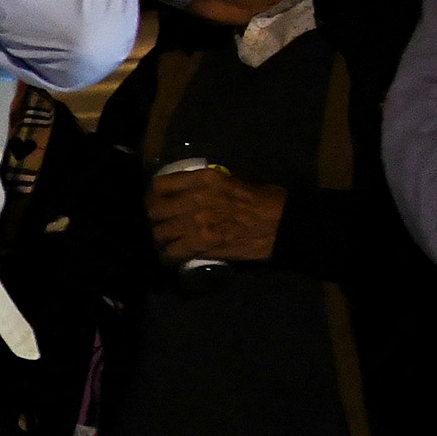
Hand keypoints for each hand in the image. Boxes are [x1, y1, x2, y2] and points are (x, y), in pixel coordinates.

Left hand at [147, 167, 286, 267]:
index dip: (154, 195)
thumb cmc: (264, 200)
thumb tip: (190, 191)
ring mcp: (196, 223)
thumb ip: (208, 185)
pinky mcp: (202, 245)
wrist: (281, 224)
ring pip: (160, 233)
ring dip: (161, 238)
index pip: (161, 184)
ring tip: (166, 241)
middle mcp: (195, 199)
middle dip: (156, 218)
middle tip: (161, 223)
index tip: (157, 201)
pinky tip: (172, 257)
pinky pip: (173, 252)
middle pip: (155, 210)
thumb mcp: (233, 180)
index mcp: (204, 178)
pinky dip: (169, 256)